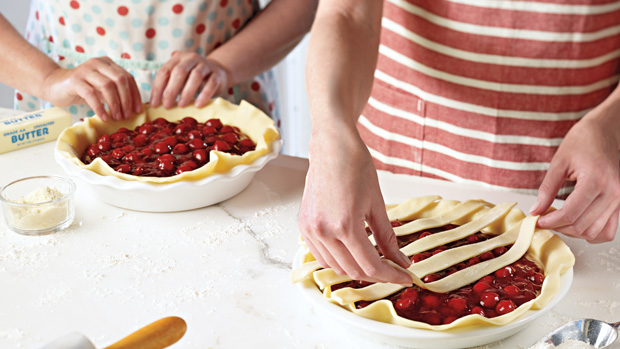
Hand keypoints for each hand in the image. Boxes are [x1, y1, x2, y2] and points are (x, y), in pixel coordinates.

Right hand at [42, 57, 141, 120]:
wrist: (54, 85)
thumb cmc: (83, 90)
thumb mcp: (102, 89)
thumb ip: (116, 93)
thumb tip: (135, 108)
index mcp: (108, 63)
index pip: (128, 78)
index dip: (135, 95)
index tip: (138, 110)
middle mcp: (98, 63)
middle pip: (120, 80)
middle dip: (126, 100)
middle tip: (127, 116)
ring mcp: (86, 70)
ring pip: (107, 86)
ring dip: (115, 104)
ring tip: (116, 117)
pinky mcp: (75, 80)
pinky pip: (91, 94)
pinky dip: (99, 107)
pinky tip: (103, 117)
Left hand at [150, 51, 229, 108]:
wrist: (218, 72)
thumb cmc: (192, 77)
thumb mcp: (179, 76)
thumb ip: (168, 83)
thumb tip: (154, 102)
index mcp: (178, 58)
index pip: (165, 71)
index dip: (158, 88)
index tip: (154, 104)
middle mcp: (191, 59)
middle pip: (179, 71)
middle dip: (171, 90)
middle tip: (167, 105)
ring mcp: (205, 65)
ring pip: (196, 76)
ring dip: (187, 92)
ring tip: (181, 105)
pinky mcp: (217, 74)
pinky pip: (211, 83)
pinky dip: (204, 95)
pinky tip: (198, 105)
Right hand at [298, 128, 412, 284]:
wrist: (332, 147)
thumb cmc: (355, 166)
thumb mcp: (377, 204)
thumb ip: (388, 237)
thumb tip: (400, 261)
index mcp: (345, 225)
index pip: (371, 265)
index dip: (391, 275)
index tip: (404, 276)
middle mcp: (324, 231)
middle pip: (353, 270)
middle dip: (376, 274)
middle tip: (393, 270)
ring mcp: (311, 230)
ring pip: (335, 267)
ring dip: (355, 270)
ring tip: (373, 262)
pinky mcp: (304, 226)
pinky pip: (321, 255)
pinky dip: (337, 260)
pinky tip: (351, 254)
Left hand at [531, 116, 619, 242]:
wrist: (605, 132)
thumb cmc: (582, 142)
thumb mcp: (559, 162)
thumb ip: (546, 189)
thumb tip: (535, 210)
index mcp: (596, 180)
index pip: (570, 213)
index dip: (550, 221)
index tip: (537, 220)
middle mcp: (613, 193)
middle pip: (582, 225)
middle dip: (559, 227)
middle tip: (544, 219)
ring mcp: (619, 199)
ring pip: (595, 232)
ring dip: (573, 232)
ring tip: (558, 220)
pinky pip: (608, 230)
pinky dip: (591, 233)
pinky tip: (576, 224)